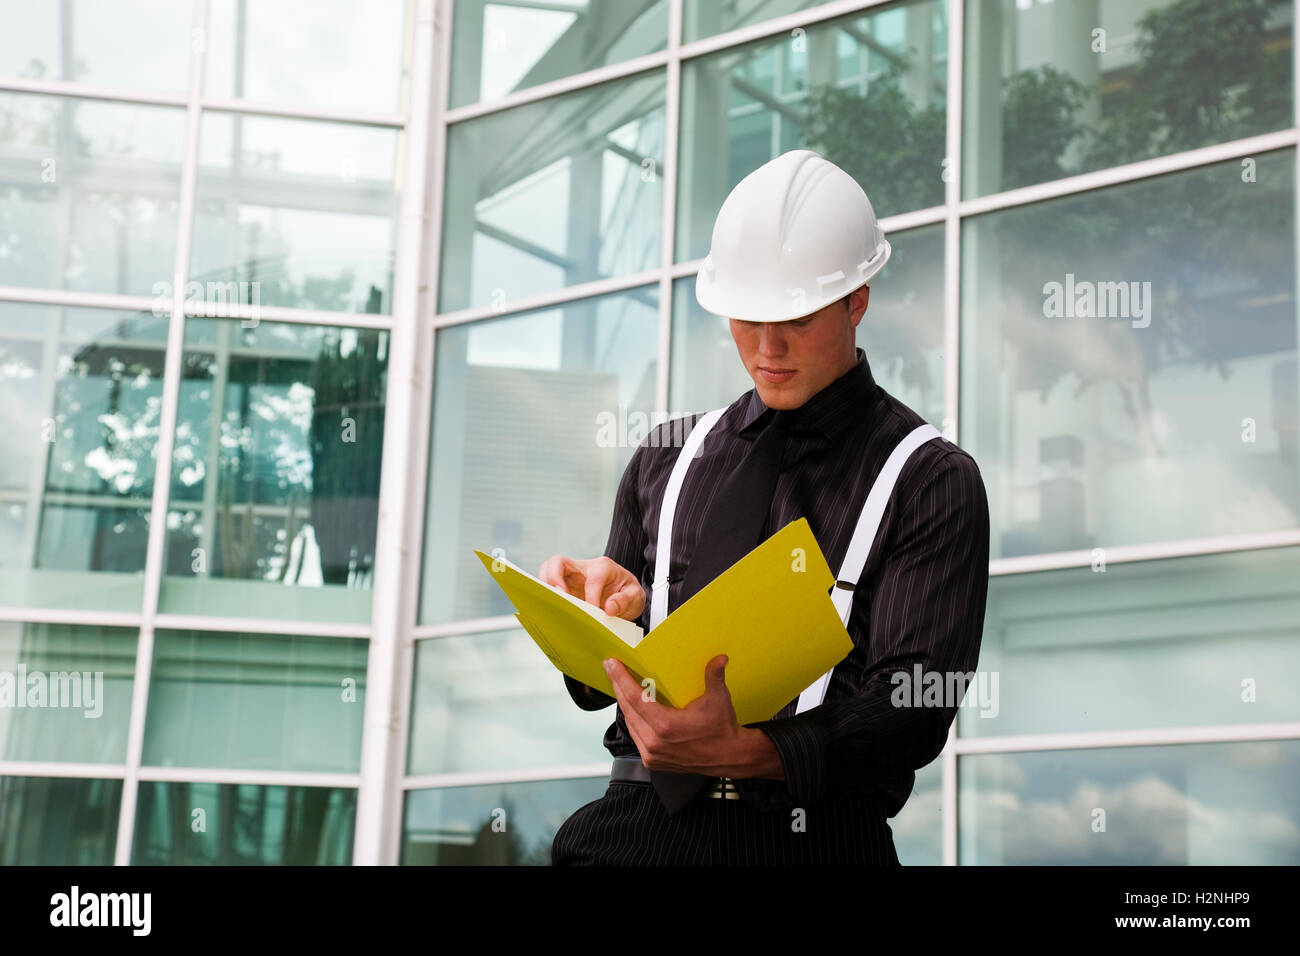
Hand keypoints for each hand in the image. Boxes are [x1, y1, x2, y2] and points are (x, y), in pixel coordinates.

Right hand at [537, 554, 645, 620]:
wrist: (624, 596)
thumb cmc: (627, 593)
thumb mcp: (635, 597)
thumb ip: (625, 601)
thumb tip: (609, 608)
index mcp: (603, 567)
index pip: (593, 578)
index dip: (592, 596)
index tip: (595, 611)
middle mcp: (583, 568)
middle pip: (558, 562)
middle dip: (553, 578)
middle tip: (560, 598)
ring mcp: (571, 578)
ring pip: (548, 571)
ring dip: (545, 586)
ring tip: (550, 604)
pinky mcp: (565, 588)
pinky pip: (549, 587)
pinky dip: (545, 596)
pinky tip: (550, 610)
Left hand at [603, 654, 783, 779]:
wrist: (730, 757)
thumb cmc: (723, 729)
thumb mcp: (719, 699)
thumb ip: (714, 676)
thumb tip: (719, 658)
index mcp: (666, 726)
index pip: (635, 698)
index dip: (620, 679)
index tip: (611, 664)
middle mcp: (655, 743)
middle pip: (627, 709)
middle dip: (617, 686)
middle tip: (611, 668)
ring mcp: (652, 754)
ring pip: (630, 723)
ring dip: (623, 703)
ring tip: (619, 685)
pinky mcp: (653, 761)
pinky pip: (636, 736)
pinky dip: (633, 720)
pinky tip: (631, 708)